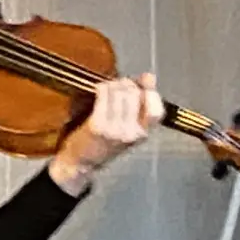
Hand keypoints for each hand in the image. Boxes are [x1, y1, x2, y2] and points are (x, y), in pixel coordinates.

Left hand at [49, 72, 156, 195]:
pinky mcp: (98, 125)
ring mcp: (115, 129)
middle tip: (117, 86)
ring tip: (107, 89)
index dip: (149, 92)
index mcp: (143, 134)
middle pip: (135, 94)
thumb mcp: (129, 127)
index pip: (157, 109)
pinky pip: (104, 94)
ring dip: (113, 84)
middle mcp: (131, 133)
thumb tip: (150, 76)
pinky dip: (101, 87)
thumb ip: (141, 102)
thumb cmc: (106, 142)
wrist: (82, 163)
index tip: (140, 88)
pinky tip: (98, 91)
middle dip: (127, 84)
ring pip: (120, 92)